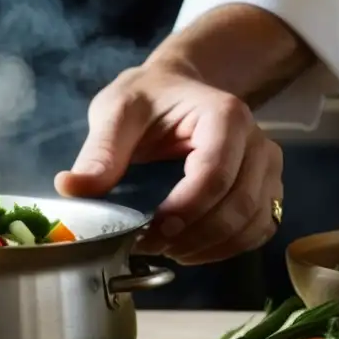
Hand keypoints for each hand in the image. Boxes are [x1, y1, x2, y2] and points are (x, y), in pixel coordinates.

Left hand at [54, 60, 282, 264]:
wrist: (175, 90)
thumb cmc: (148, 98)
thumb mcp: (117, 112)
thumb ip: (100, 151)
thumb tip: (71, 187)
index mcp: (224, 116)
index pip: (215, 174)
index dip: (185, 210)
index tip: (150, 230)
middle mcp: (257, 142)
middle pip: (238, 204)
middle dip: (193, 235)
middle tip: (149, 244)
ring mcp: (266, 168)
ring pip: (253, 222)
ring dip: (209, 247)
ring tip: (166, 248)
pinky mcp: (265, 189)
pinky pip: (259, 229)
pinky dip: (226, 248)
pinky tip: (189, 248)